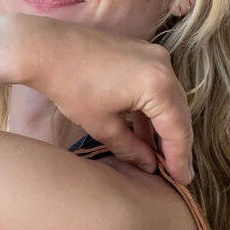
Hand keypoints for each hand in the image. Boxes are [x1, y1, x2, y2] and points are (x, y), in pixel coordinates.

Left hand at [14, 16, 194, 184]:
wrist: (46, 48)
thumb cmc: (71, 86)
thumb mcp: (103, 126)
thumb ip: (131, 149)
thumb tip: (150, 165)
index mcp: (157, 85)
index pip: (177, 130)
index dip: (180, 159)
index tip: (182, 180)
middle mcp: (163, 66)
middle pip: (179, 114)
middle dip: (177, 145)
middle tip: (178, 174)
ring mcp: (155, 56)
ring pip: (170, 101)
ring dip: (165, 128)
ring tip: (162, 159)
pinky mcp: (143, 54)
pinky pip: (158, 88)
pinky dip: (154, 111)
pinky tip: (146, 134)